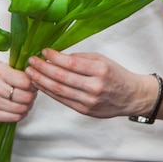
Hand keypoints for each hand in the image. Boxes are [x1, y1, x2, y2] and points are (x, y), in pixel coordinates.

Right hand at [0, 60, 37, 122]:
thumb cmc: (0, 76)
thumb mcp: (11, 68)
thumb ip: (25, 74)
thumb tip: (39, 83)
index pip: (26, 82)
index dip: (33, 85)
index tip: (32, 84)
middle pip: (25, 97)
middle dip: (31, 96)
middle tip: (30, 93)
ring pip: (21, 109)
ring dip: (27, 106)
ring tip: (24, 101)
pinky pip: (15, 118)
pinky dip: (20, 114)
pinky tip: (17, 108)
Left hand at [25, 49, 155, 117]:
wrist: (132, 96)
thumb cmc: (116, 75)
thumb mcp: (102, 59)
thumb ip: (80, 58)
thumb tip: (57, 56)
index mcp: (100, 70)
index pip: (71, 64)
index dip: (54, 57)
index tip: (43, 51)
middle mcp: (94, 86)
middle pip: (61, 78)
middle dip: (42, 68)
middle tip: (31, 61)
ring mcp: (89, 101)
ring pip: (59, 90)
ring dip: (41, 81)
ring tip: (30, 73)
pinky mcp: (85, 110)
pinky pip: (62, 100)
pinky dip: (49, 92)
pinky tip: (40, 84)